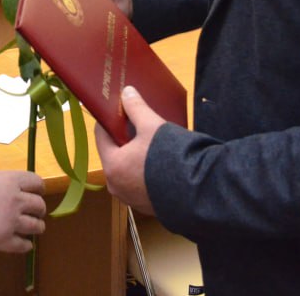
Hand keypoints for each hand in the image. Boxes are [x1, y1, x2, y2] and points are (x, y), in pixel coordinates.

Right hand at [0, 170, 46, 252]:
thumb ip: (2, 184)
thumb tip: (9, 190)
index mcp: (11, 181)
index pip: (37, 183)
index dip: (39, 188)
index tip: (38, 192)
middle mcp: (17, 200)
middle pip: (39, 205)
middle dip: (39, 209)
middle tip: (35, 212)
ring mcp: (13, 222)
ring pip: (36, 226)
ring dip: (37, 226)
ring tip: (35, 228)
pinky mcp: (5, 241)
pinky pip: (24, 245)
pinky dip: (26, 245)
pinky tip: (25, 244)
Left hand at [95, 87, 164, 215]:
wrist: (198, 191)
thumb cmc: (169, 156)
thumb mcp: (152, 126)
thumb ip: (136, 108)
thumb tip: (126, 92)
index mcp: (112, 165)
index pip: (101, 136)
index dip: (109, 120)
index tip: (118, 110)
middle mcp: (116, 185)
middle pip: (114, 153)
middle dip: (123, 138)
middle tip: (135, 123)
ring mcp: (130, 199)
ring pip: (127, 169)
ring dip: (134, 156)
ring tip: (149, 141)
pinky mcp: (146, 206)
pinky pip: (139, 183)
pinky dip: (144, 171)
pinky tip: (158, 161)